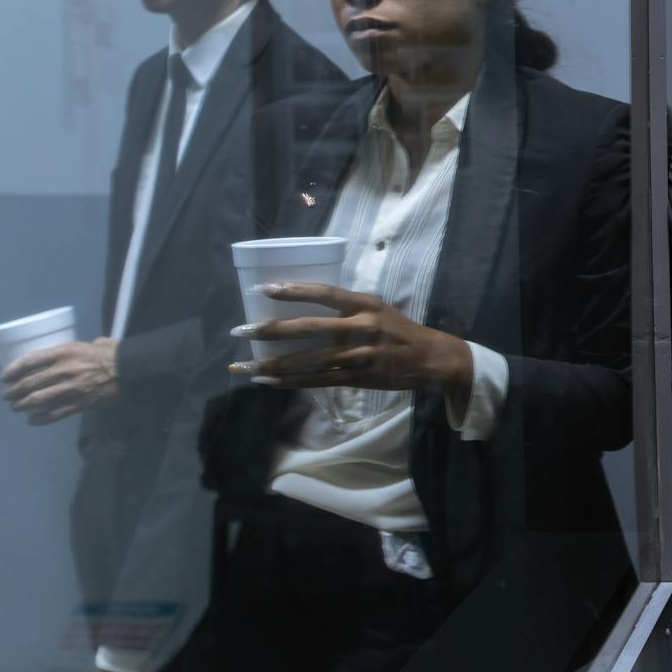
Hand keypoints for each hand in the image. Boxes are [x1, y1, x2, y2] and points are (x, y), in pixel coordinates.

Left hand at [0, 338, 118, 422]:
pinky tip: (31, 420)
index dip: (12, 371)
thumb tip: (62, 354)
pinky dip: (39, 419)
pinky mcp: (79, 404)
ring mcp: (70, 389)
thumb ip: (71, 349)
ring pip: (38, 400)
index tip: (4, 378)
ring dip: (22, 405)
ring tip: (16, 407)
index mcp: (64, 353)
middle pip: (30, 384)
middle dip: (14, 391)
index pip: (30, 362)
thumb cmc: (110, 353)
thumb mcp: (89, 343)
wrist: (130, 369)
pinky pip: (54, 414)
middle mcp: (63, 371)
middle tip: (7, 396)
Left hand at [228, 282, 473, 399]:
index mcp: (365, 304)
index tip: (262, 289)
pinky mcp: (359, 378)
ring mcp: (359, 355)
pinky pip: (319, 381)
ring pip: (308, 361)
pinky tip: (268, 383)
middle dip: (270, 330)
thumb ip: (347, 308)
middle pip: (308, 329)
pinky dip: (291, 383)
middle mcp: (361, 327)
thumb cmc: (399, 329)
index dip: (292, 291)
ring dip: (273, 364)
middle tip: (240, 330)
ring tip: (244, 365)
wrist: (431, 357)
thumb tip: (306, 307)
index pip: (323, 293)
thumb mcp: (377, 308)